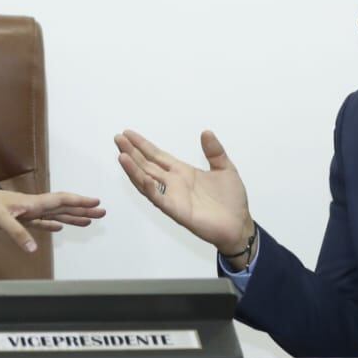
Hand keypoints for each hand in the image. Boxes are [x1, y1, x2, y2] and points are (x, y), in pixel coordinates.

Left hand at [0, 189, 104, 252]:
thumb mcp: (0, 220)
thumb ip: (17, 233)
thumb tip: (33, 250)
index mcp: (32, 203)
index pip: (61, 201)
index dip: (79, 202)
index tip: (96, 202)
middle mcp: (33, 206)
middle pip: (63, 207)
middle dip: (83, 209)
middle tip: (102, 212)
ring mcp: (27, 213)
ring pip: (56, 214)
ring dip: (72, 217)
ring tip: (89, 220)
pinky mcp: (20, 219)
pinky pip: (41, 222)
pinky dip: (52, 225)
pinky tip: (59, 228)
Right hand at [115, 130, 255, 263]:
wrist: (239, 225)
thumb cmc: (232, 200)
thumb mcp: (225, 168)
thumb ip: (214, 151)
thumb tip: (206, 132)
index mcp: (182, 172)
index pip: (157, 155)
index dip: (142, 145)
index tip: (128, 134)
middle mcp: (173, 183)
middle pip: (147, 165)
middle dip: (132, 152)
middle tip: (117, 138)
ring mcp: (172, 197)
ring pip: (147, 180)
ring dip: (133, 169)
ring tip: (122, 155)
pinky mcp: (176, 210)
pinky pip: (158, 198)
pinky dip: (148, 187)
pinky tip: (140, 176)